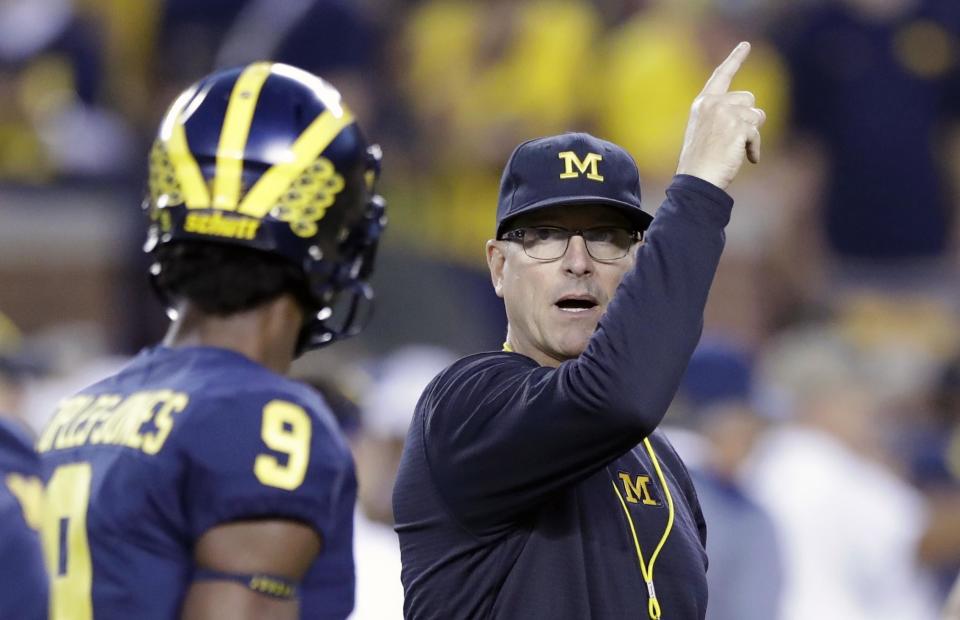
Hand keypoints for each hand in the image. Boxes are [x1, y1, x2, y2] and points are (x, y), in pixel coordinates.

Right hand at [675, 42, 765, 189]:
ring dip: (751, 134)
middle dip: (749, 118)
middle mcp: (714, 103)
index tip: (746, 45)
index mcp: (703, 103)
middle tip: (736, 139)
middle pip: (749, 98)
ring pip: (757, 115)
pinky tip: (747, 160)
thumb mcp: (706, 132)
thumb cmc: (700, 163)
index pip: (721, 75)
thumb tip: (756, 113)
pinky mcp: (738, 126)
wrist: (697, 179)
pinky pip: (757, 134)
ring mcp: (726, 113)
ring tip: (736, 151)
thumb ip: (724, 116)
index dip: (735, 59)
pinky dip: (754, 148)